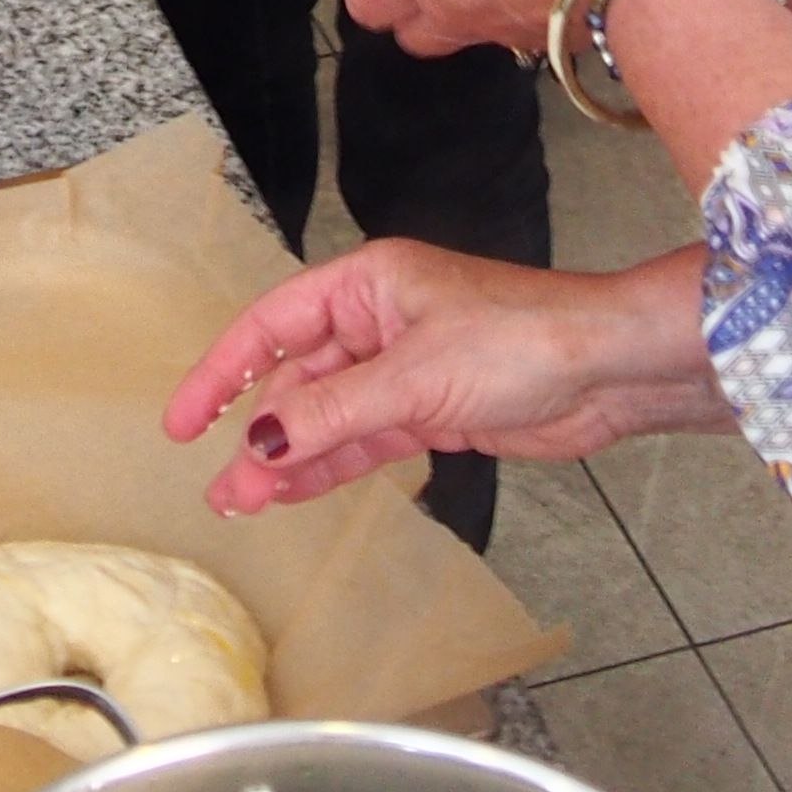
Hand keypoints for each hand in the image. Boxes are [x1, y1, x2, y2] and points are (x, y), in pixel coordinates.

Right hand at [164, 239, 727, 513]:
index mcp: (366, 284)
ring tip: (242, 506)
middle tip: (218, 490)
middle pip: (296, 379)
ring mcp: (404, 369)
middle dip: (255, 434)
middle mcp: (378, 321)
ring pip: (326, 417)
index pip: (270, 326)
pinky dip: (329, 466)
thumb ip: (328, 415)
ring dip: (287, 460)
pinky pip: (363, 439)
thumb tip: (255, 443)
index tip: (182, 420)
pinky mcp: (431, 411)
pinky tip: (293, 492)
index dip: (220, 371)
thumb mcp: (411, 379)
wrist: (609, 371)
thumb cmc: (523, 340)